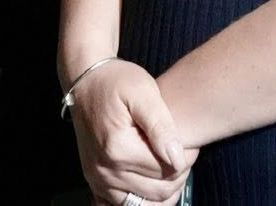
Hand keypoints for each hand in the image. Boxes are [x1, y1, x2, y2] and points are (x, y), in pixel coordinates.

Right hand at [70, 60, 194, 205]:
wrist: (85, 82)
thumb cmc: (116, 82)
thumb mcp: (143, 92)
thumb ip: (161, 125)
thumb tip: (176, 158)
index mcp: (119, 149)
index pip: (167, 170)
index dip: (186, 158)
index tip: (190, 141)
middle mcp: (105, 171)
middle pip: (157, 191)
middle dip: (177, 174)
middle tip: (182, 151)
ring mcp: (97, 179)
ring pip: (143, 203)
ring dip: (162, 190)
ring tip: (168, 163)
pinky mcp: (94, 182)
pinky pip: (121, 205)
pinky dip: (140, 199)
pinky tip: (150, 181)